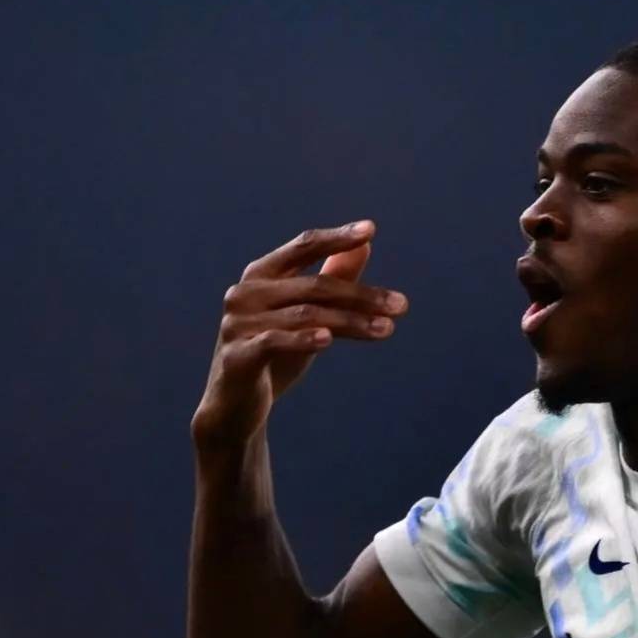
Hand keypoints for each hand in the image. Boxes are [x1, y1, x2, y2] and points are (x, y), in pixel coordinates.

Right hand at [190, 220, 408, 457]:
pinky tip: (328, 339)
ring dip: (351, 322)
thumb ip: (333, 277)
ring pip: (306, 315)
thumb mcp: (307, 314)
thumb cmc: (274, 354)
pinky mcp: (236, 357)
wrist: (236, 408)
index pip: (303, 246)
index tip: (370, 229)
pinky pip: (275, 342)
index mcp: (261, 274)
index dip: (337, 237)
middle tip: (401, 305)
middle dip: (362, 295)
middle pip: (315, 286)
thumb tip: (365, 243)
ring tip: (387, 329)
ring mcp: (237, 324)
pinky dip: (303, 339)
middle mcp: (246, 292)